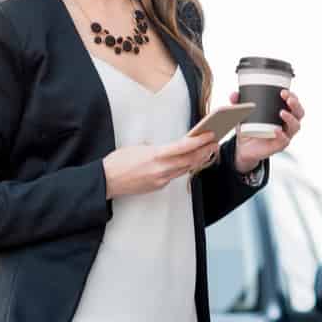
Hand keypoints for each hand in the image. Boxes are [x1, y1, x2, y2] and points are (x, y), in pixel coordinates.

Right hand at [103, 134, 218, 198]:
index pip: (183, 147)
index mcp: (155, 155)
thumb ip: (156, 148)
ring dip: (198, 160)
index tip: (209, 135)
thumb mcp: (137, 147)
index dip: (199, 141)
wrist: (107, 181)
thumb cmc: (117, 162)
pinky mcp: (159, 186)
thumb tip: (168, 148)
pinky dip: (185, 168)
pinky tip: (191, 162)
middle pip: (190, 159)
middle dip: (204, 151)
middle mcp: (161, 169)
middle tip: (215, 143)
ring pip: (186, 169)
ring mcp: (161, 179)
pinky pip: (176, 176)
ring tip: (208, 151)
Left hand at [231, 89, 303, 173]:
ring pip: (295, 127)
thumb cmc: (249, 130)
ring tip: (282, 112)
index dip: (293, 97)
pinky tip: (276, 130)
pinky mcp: (278, 146)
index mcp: (282, 115)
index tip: (284, 91)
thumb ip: (239, 104)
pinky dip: (281, 135)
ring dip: (291, 118)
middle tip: (288, 99)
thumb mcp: (244, 115)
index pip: (293, 104)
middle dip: (295, 105)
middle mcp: (287, 125)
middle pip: (299, 114)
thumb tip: (234, 94)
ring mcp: (285, 136)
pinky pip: (285, 141)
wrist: (244, 149)